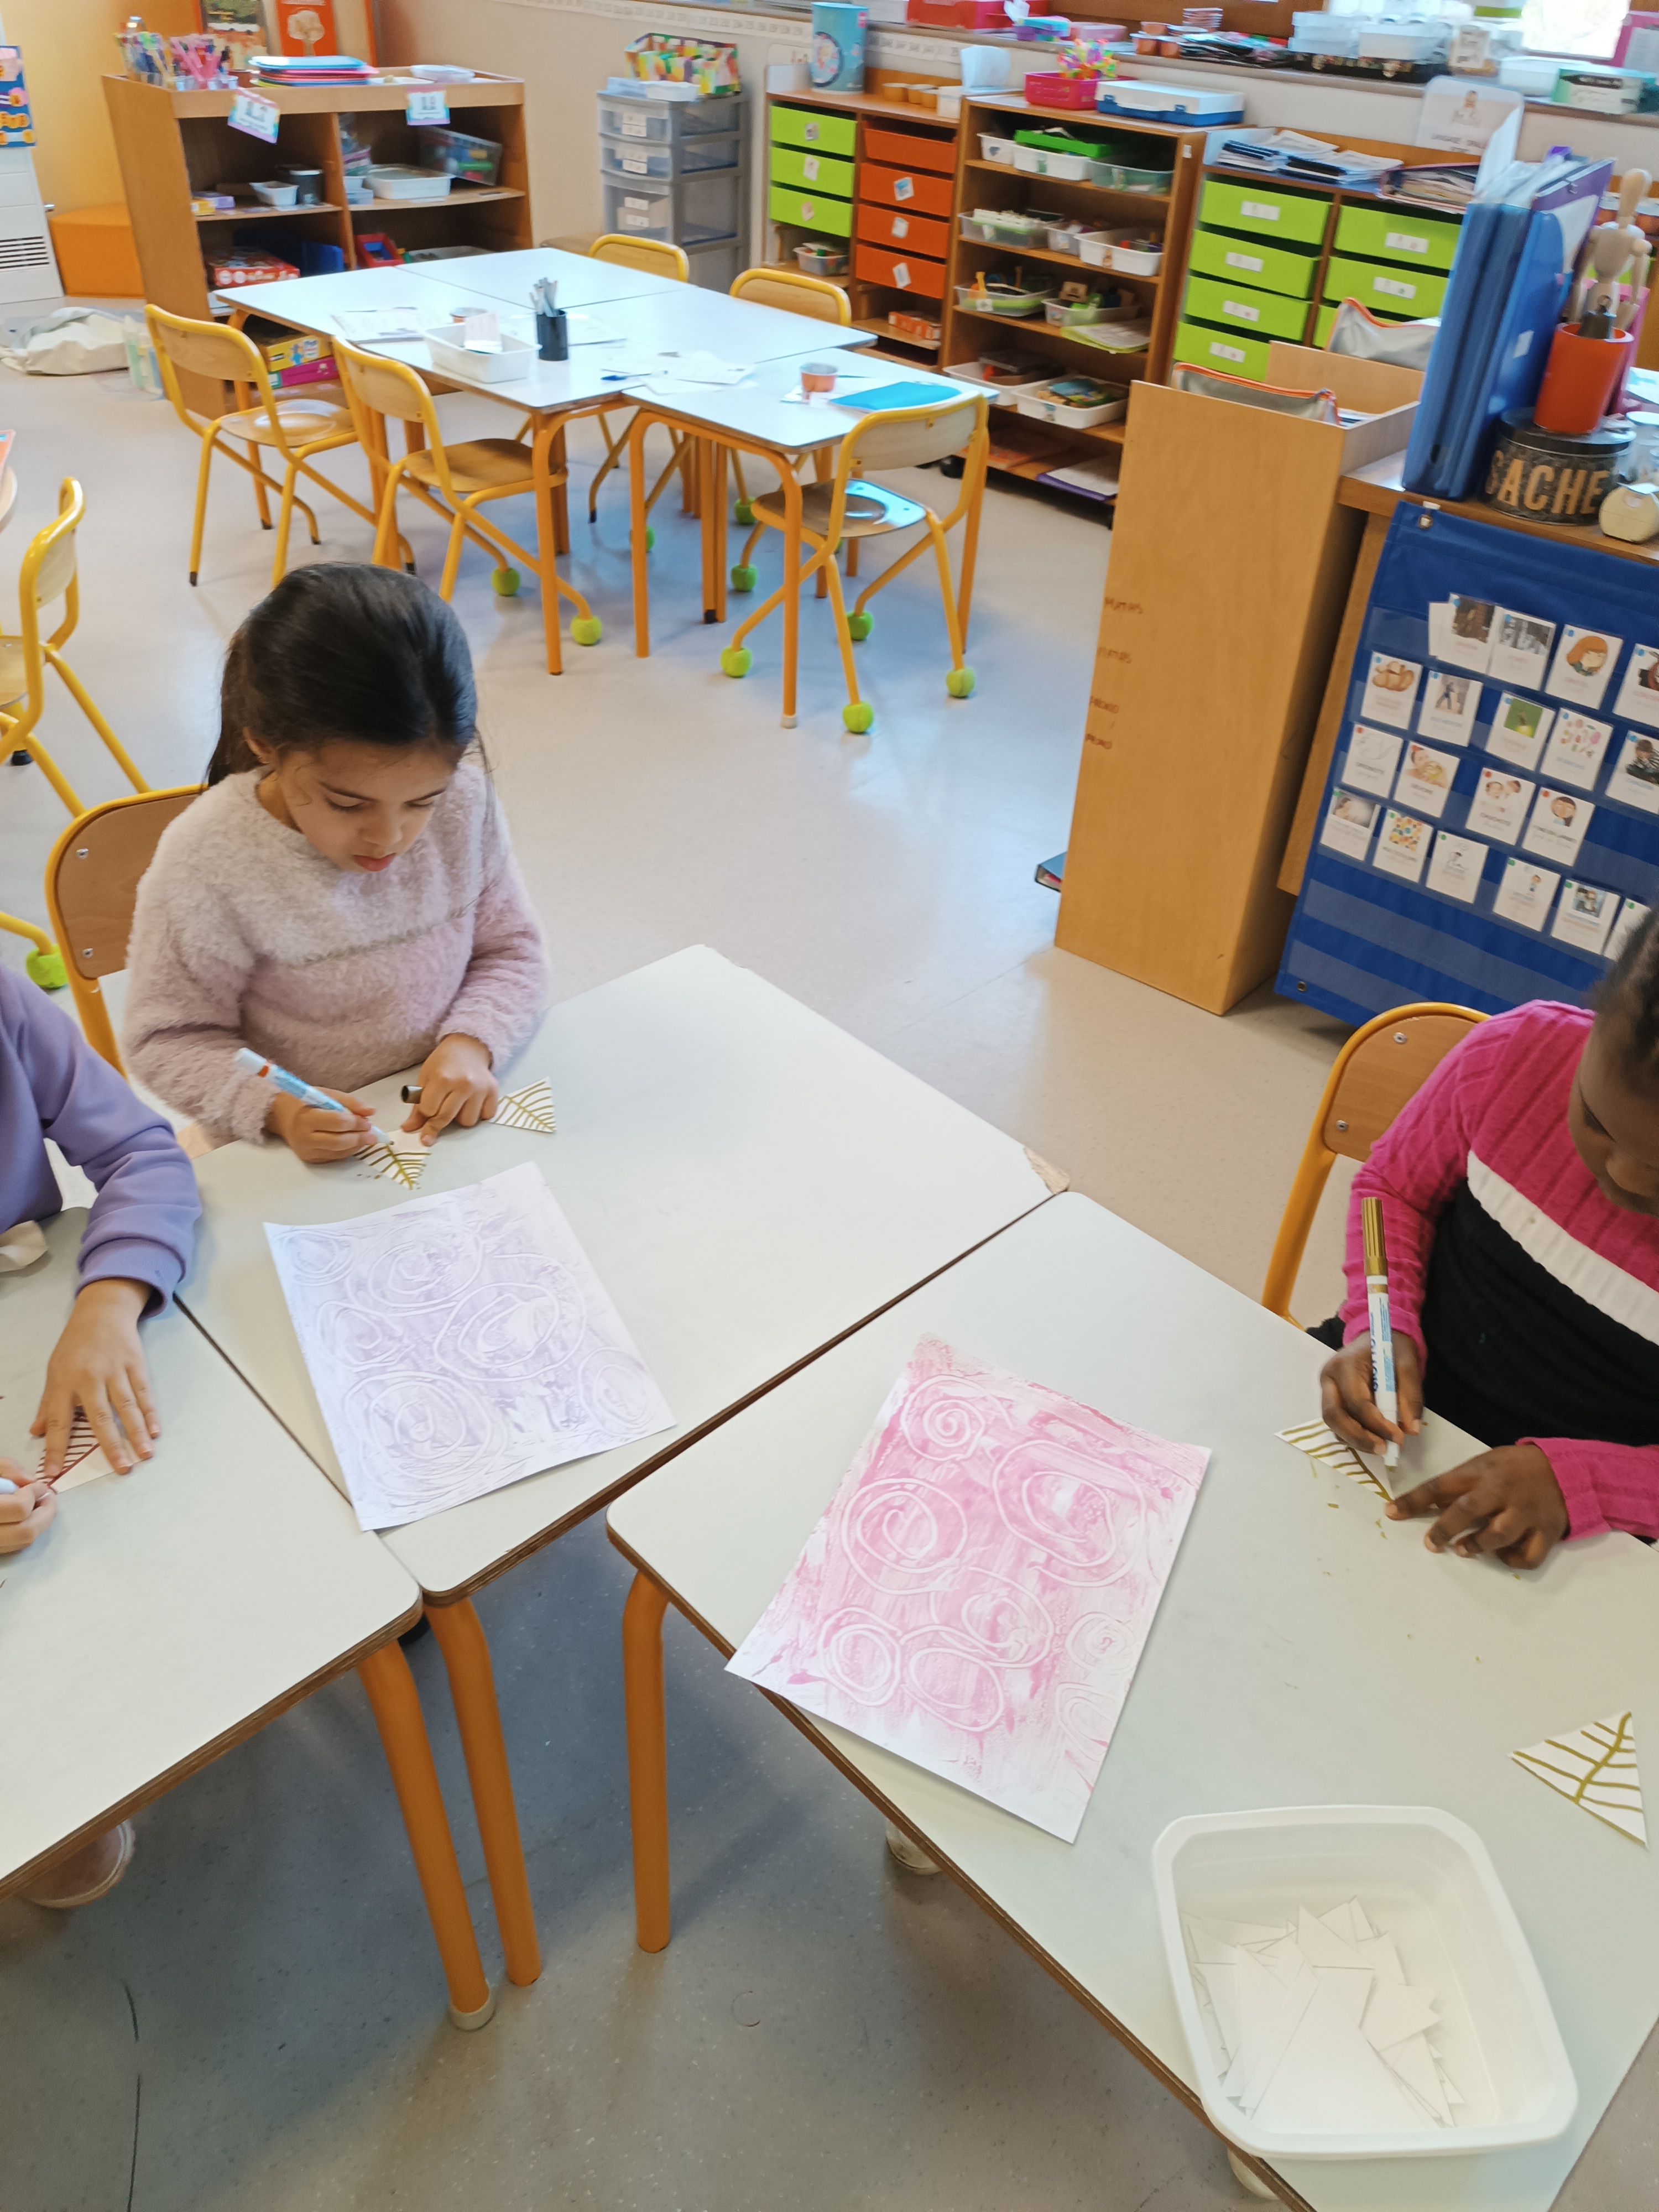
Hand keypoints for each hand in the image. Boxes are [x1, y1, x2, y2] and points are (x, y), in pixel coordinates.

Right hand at [0, 1459, 55, 1553]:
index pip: (19, 1509)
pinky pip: (12, 1546)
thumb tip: (30, 1482)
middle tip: (48, 1497)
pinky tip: (27, 1517)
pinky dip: (25, 1532)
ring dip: (39, 1524)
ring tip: (41, 1506)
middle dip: (45, 1514)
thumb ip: (8, 1469)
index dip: (34, 1495)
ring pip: (21, 1542)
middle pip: (25, 1532)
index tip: (38, 1486)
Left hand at [30, 1278, 156, 1478]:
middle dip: (111, 1445)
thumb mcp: (54, 1371)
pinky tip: (155, 1430)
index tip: (55, 1470)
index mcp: (64, 1382)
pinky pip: (143, 1392)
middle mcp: (89, 1378)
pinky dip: (150, 1412)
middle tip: (122, 1468)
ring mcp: (114, 1370)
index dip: (55, 1447)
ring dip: (137, 1432)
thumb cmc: (75, 1344)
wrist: (101, 1312)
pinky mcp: (135, 1364)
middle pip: (100, 1417)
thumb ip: (48, 1403)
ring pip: (126, 1406)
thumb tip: (36, 1431)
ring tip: (145, 1454)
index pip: (59, 1420)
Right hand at [268, 1086, 375, 1163]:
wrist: (284, 1117)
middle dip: (359, 1137)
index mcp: (307, 1118)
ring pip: (338, 1152)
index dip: (356, 1122)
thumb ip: (350, 1102)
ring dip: (357, 1145)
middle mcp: (304, 1137)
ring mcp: (307, 1151)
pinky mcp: (310, 1159)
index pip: (337, 1122)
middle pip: (339, 1141)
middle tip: (372, 1133)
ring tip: (367, 1137)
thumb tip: (371, 1111)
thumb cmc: (306, 1103)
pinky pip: (334, 1157)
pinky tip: (355, 1143)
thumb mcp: (327, 1095)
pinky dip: (348, 1150)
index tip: (367, 1121)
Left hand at [401, 1033, 496, 1147]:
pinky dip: (479, 1114)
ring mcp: (480, 1089)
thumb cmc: (444, 1062)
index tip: (427, 1107)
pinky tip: (473, 1103)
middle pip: (447, 1118)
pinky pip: (486, 1116)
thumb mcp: (426, 1078)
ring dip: (461, 1117)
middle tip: (433, 1123)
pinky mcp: (494, 1092)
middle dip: (437, 1123)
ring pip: (468, 1121)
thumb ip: (418, 1106)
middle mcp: (464, 1084)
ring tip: (458, 1104)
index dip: (426, 1112)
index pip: (429, 1111)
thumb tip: (409, 1128)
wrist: (467, 1048)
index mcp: (443, 1078)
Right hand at [1319, 1330, 1424, 1458]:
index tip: (1399, 1437)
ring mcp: (1327, 1389)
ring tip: (1382, 1447)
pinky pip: (1338, 1423)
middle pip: (1334, 1416)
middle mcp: (1329, 1378)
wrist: (1378, 1335)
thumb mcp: (1408, 1363)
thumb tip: (1411, 1429)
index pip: (1356, 1402)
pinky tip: (1373, 1439)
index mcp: (1345, 1365)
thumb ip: (1410, 1395)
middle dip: (1359, 1437)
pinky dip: (1354, 1435)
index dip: (1377, 1424)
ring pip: (1333, 1423)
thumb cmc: (1392, 1346)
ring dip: (1356, 1440)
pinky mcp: (1331, 1399)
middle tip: (1384, 1450)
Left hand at [1387, 1444, 1567, 1568]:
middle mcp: (1502, 1492)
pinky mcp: (1546, 1532)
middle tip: (1430, 1544)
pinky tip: (1501, 1556)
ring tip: (1463, 1549)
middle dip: (1444, 1529)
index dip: (1413, 1500)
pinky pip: (1527, 1555)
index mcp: (1482, 1472)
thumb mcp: (1485, 1464)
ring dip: (1476, 1546)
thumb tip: (1428, 1506)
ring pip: (1498, 1535)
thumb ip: (1460, 1484)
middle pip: (1467, 1510)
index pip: (1440, 1485)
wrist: (1565, 1470)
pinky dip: (1512, 1560)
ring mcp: (1526, 1513)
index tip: (1391, 1512)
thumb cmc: (1514, 1468)